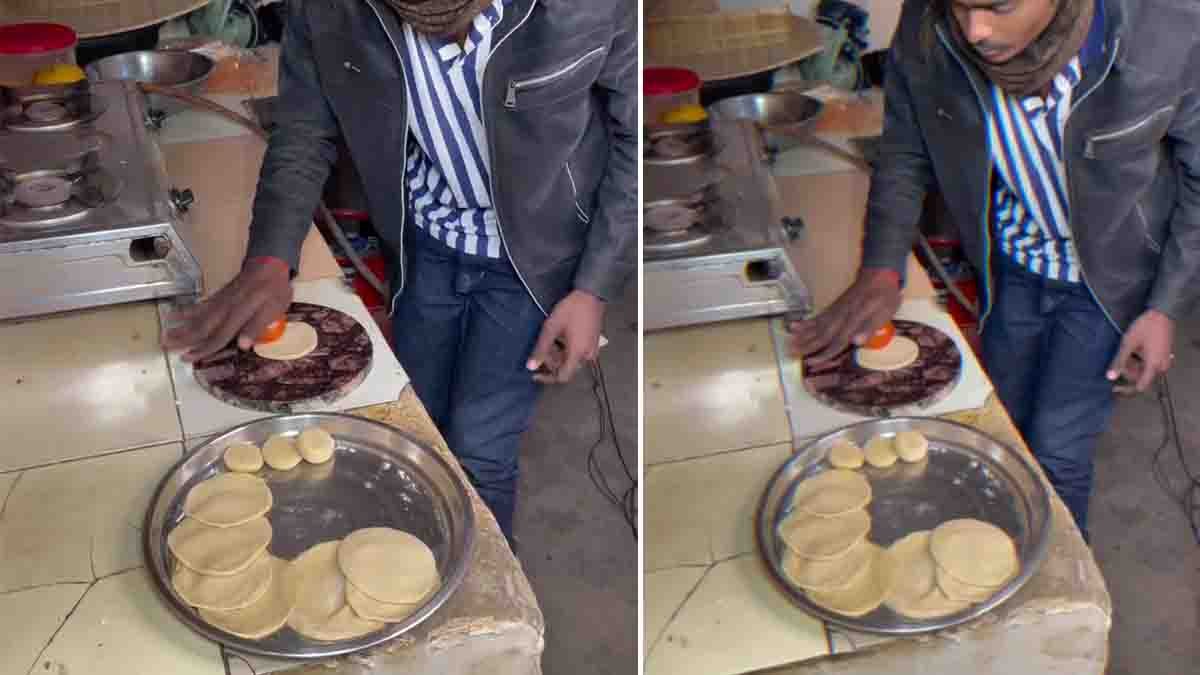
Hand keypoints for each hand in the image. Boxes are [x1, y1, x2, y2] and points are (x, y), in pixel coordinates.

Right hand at [162, 258, 292, 361]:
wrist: (269, 264)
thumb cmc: (275, 289)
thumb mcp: (274, 309)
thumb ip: (257, 326)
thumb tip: (242, 346)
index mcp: (239, 314)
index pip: (218, 336)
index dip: (203, 349)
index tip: (187, 358)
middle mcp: (225, 308)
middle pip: (201, 327)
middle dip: (183, 339)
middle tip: (165, 348)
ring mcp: (220, 301)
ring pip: (197, 317)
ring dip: (180, 327)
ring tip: (164, 336)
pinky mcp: (218, 296)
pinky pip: (199, 306)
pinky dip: (185, 312)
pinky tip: (174, 315)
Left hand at [527, 290, 605, 383]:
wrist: (591, 294)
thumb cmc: (571, 309)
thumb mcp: (551, 328)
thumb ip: (541, 349)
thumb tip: (530, 367)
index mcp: (578, 354)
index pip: (562, 377)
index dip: (547, 378)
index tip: (535, 373)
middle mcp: (587, 356)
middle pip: (566, 368)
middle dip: (552, 362)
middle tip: (542, 348)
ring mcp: (592, 349)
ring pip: (572, 360)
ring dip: (558, 355)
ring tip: (550, 340)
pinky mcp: (593, 342)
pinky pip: (578, 353)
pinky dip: (567, 350)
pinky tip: (561, 337)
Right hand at [788, 268, 901, 361]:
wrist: (879, 274)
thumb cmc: (885, 296)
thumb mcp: (885, 312)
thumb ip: (869, 326)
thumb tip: (856, 341)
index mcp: (853, 321)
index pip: (836, 342)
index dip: (824, 354)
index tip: (811, 363)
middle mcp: (840, 317)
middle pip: (821, 335)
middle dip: (806, 346)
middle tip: (790, 354)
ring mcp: (835, 311)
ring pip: (816, 326)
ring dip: (802, 336)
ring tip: (788, 343)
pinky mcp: (834, 307)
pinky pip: (817, 317)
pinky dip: (805, 323)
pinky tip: (794, 326)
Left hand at [1107, 309, 1174, 393]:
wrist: (1162, 313)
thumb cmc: (1145, 327)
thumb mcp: (1128, 344)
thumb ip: (1119, 361)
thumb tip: (1110, 377)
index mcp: (1154, 366)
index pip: (1139, 388)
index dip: (1126, 390)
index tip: (1113, 388)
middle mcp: (1161, 367)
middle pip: (1140, 378)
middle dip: (1127, 372)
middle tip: (1120, 359)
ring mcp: (1163, 362)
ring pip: (1144, 371)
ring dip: (1132, 365)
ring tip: (1126, 352)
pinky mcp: (1162, 356)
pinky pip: (1148, 364)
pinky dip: (1138, 361)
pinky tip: (1133, 351)